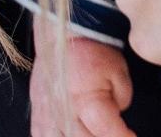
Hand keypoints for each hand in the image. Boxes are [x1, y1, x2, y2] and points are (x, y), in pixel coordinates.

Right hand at [31, 21, 134, 136]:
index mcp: (87, 102)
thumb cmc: (91, 49)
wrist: (64, 34)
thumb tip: (118, 115)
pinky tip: (71, 133)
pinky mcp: (37, 115)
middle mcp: (65, 115)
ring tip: (93, 132)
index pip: (109, 133)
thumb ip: (123, 98)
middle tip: (115, 132)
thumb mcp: (119, 70)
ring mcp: (48, 117)